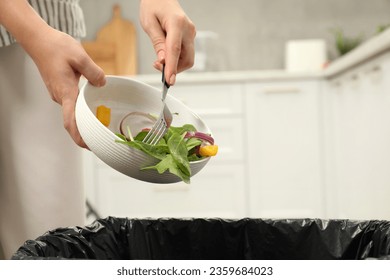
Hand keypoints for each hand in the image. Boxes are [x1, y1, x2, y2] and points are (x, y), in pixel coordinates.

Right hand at [27, 27, 105, 147]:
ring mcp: (58, 94)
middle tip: (101, 140)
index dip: (78, 135)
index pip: (71, 120)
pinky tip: (92, 110)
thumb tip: (102, 84)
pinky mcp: (60, 90)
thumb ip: (93, 72)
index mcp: (65, 91)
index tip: (88, 146)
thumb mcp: (80, 56)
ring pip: (72, 112)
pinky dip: (81, 111)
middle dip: (85, 133)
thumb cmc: (56, 47)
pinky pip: (71, 104)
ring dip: (84, 121)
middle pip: (72, 120)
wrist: (39, 40)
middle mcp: (60, 96)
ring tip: (100, 127)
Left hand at [139, 0, 195, 84]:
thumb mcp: (149, 23)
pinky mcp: (189, 37)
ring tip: (160, 61)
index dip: (172, 68)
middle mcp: (188, 30)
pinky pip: (185, 53)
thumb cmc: (153, 5)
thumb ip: (157, 42)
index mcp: (177, 23)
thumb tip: (162, 60)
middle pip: (187, 59)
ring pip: (187, 58)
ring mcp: (191, 33)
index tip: (169, 80)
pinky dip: (176, 59)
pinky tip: (166, 55)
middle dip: (174, 68)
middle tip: (157, 67)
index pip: (175, 50)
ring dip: (175, 65)